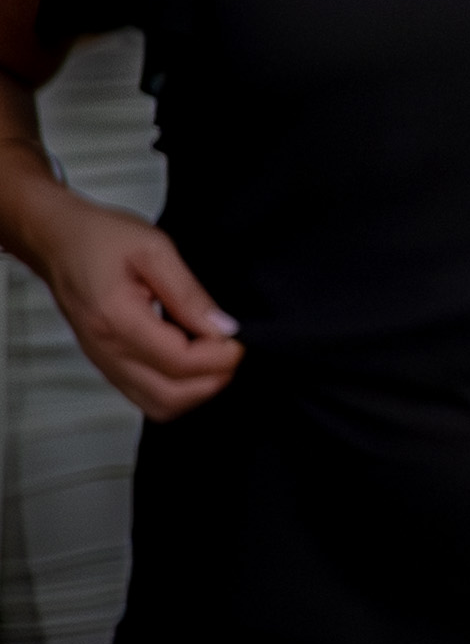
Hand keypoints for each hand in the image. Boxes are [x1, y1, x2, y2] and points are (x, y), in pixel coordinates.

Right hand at [19, 201, 241, 418]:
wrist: (57, 241)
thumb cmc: (101, 238)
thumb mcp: (155, 249)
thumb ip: (189, 292)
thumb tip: (224, 328)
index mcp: (118, 320)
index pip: (180, 363)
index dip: (219, 358)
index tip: (239, 339)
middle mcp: (107, 351)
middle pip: (171, 397)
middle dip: (212, 380)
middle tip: (230, 350)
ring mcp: (103, 362)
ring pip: (158, 406)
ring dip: (196, 390)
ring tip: (213, 356)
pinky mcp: (106, 365)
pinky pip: (145, 396)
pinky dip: (176, 389)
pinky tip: (191, 360)